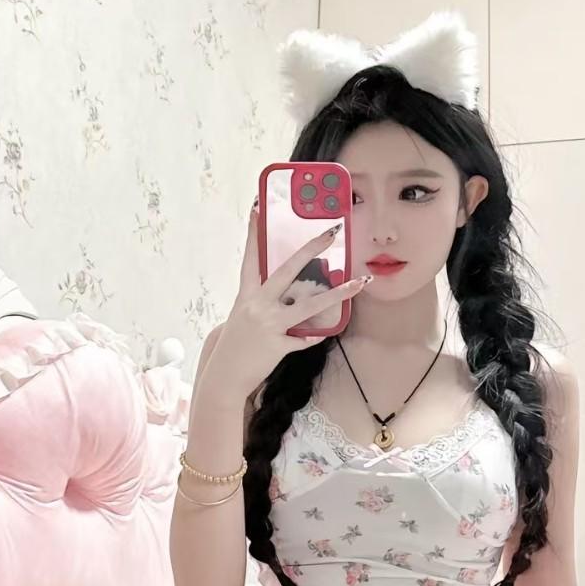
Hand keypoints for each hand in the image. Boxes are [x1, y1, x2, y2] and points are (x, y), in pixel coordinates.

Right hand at [201, 205, 369, 401]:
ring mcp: (269, 325)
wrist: (224, 378)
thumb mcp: (243, 318)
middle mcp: (257, 305)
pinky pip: (305, 338)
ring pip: (309, 305)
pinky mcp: (278, 345)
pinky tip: (321, 334)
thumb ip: (263, 303)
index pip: (251, 257)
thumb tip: (288, 295)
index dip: (254, 233)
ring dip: (338, 293)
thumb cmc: (235, 347)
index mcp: (246, 295)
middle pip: (288, 270)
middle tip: (331, 232)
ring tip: (360, 282)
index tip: (257, 207)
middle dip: (311, 249)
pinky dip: (313, 336)